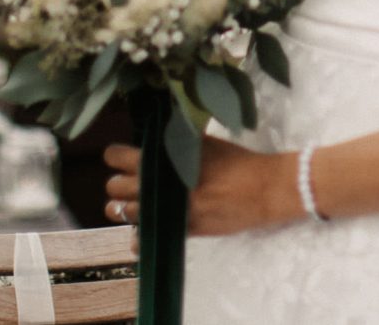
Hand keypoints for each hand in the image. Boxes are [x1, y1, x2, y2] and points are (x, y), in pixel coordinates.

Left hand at [104, 136, 301, 236]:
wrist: (263, 188)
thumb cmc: (236, 161)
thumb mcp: (203, 142)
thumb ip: (175, 143)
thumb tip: (154, 139)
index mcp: (165, 157)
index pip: (119, 157)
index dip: (115, 157)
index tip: (117, 158)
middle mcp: (162, 184)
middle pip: (116, 187)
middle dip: (117, 185)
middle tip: (125, 184)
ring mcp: (170, 210)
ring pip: (126, 214)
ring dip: (124, 210)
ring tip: (131, 207)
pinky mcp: (182, 231)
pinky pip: (145, 239)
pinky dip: (138, 239)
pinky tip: (142, 233)